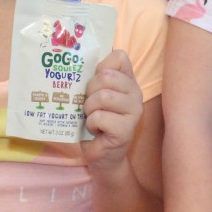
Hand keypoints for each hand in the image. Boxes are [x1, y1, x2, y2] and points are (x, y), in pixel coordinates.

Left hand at [80, 50, 141, 167]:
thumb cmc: (97, 121)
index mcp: (128, 80)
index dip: (101, 67)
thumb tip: (76, 60)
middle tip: (89, 104)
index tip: (95, 82)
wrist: (103, 155)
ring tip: (91, 116)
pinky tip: (95, 129)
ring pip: (103, 96)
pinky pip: (100, 116)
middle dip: (90, 90)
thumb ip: (93, 77)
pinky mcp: (126, 129)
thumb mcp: (94, 95)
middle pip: (106, 76)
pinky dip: (91, 123)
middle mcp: (136, 93)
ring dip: (89, 108)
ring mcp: (134, 111)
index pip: (119, 57)